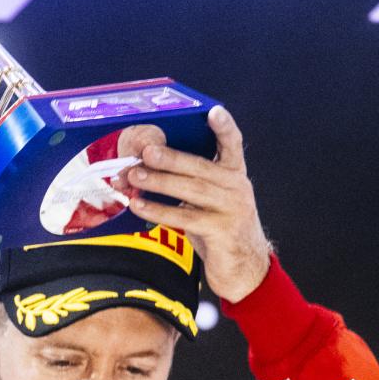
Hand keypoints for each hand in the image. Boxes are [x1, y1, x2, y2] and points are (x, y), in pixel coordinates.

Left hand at [125, 106, 272, 302]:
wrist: (244, 267)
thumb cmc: (219, 227)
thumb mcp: (211, 200)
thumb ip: (191, 181)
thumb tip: (146, 167)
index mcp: (234, 174)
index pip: (233, 144)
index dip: (224, 127)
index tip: (212, 111)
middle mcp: (237, 187)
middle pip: (201, 167)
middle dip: (171, 158)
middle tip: (146, 151)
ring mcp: (232, 209)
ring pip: (192, 190)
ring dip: (160, 182)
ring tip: (134, 176)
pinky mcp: (222, 231)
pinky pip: (185, 218)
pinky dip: (160, 211)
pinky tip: (139, 206)